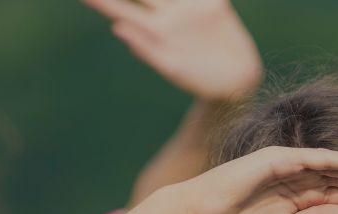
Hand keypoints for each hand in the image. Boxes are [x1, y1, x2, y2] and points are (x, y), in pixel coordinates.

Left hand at [84, 0, 262, 101]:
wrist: (237, 82)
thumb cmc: (201, 80)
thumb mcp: (171, 68)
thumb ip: (145, 48)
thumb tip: (117, 27)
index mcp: (153, 29)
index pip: (119, 7)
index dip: (100, 0)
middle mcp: (168, 12)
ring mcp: (189, 6)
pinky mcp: (213, 2)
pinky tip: (175, 2)